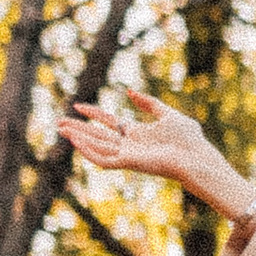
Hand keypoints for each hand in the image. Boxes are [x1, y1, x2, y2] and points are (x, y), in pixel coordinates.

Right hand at [58, 89, 254, 218]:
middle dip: (79, 129)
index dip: (93, 113)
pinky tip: (76, 142)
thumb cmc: (188, 139)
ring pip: (97, 147)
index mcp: (137, 134)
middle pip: (98, 136)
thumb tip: (129, 91)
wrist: (197, 156)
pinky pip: (104, 160)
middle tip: (58, 123)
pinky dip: (89, 152)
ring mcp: (128, 155)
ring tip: (62, 130)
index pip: (109, 122)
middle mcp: (130, 145)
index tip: (78, 105)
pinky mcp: (129, 163)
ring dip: (79, 139)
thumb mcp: (167, 114)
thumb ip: (148, 103)